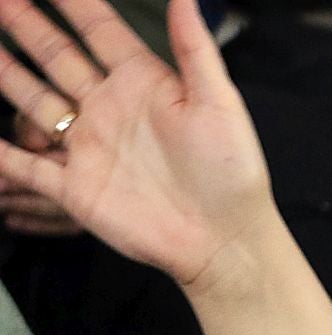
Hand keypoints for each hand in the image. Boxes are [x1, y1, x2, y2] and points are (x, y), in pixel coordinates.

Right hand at [0, 0, 274, 287]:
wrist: (225, 239)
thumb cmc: (233, 173)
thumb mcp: (220, 105)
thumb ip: (196, 50)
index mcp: (144, 85)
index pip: (101, 33)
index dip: (76, 4)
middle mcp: (110, 110)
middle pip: (57, 57)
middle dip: (28, 27)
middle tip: (1, 0)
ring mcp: (89, 146)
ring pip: (34, 100)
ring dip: (7, 74)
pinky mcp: (76, 187)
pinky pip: (26, 166)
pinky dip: (2, 155)